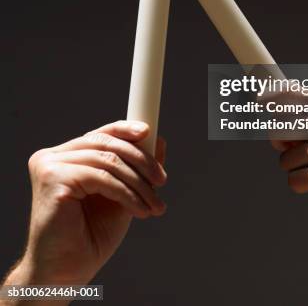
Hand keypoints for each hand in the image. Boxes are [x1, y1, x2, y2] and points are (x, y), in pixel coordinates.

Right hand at [6, 120, 166, 291]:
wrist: (65, 273)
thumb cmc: (89, 236)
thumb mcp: (120, 194)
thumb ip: (135, 168)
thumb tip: (158, 140)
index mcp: (64, 157)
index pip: (99, 134)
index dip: (126, 129)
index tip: (149, 132)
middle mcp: (52, 156)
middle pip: (106, 143)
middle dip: (140, 161)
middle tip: (162, 179)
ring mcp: (49, 165)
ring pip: (107, 160)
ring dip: (138, 183)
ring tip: (154, 203)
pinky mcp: (52, 178)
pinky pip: (101, 177)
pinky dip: (126, 193)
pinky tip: (139, 210)